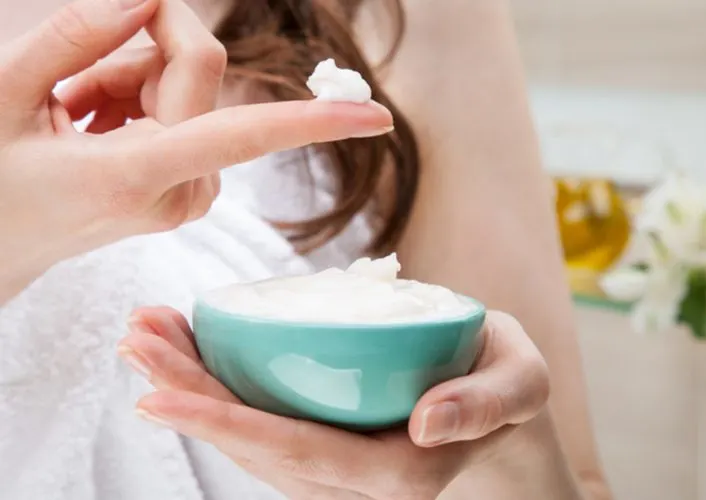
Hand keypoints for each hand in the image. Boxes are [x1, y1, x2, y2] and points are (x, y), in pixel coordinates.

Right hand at [0, 0, 391, 301]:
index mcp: (136, 175)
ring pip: (192, 92)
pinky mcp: (191, 191)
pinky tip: (97, 127)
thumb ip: (75, 38)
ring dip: (131, 81)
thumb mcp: (5, 94)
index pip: (242, 134)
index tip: (377, 117)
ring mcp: (190, 198)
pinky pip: (187, 117)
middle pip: (200, 74)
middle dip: (138, 51)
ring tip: (76, 116)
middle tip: (74, 84)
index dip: (314, 120)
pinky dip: (140, 104)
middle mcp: (180, 194)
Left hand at [119, 308, 549, 499]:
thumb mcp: (520, 380)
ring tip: (145, 337)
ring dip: (191, 389)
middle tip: (136, 342)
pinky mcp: (324, 435)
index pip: (304, 453)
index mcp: (401, 470)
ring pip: (251, 436)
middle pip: (259, 447)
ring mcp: (335, 461)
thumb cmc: (505, 382)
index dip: (228, 428)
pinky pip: (263, 418)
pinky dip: (217, 385)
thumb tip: (427, 420)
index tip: (158, 397)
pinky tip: (186, 347)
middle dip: (188, 399)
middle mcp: (356, 478)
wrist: (498, 397)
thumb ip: (487, 401)